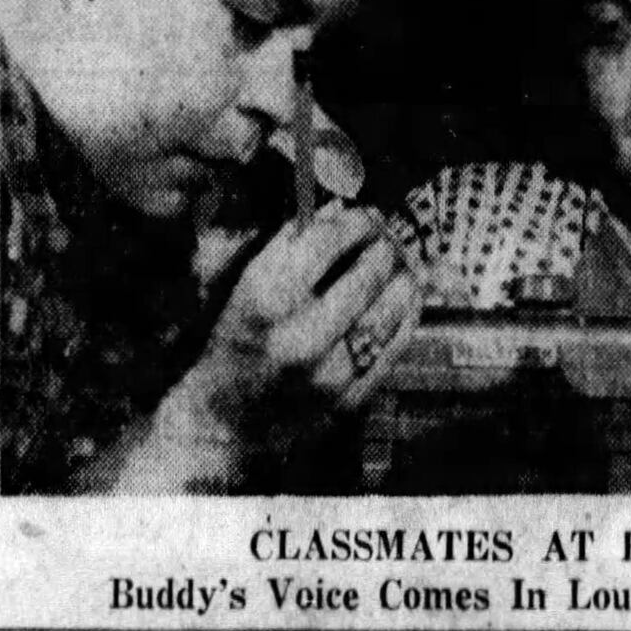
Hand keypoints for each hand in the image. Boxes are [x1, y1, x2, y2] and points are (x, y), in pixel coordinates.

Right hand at [157, 205, 421, 477]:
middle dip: (385, 244)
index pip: (327, 240)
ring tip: (403, 263)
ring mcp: (327, 374)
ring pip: (391, 306)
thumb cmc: (236, 342)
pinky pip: (396, 345)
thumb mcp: (246, 289)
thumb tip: (339, 206)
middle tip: (388, 237)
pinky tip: (407, 298)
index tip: (366, 214)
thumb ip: (290, 246)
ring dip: (405, 275)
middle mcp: (298, 337)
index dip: (356, 221)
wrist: (222, 423)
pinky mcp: (348, 401)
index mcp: (264, 302)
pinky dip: (408, 313)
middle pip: (369, 270)